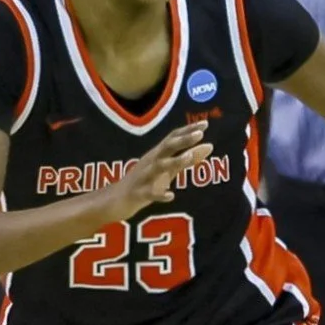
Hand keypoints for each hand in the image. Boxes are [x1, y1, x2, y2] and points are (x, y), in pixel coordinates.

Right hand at [85, 123, 212, 224]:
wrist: (114, 201)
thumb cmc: (145, 182)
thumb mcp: (168, 170)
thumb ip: (188, 158)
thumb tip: (209, 146)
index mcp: (157, 155)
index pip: (173, 138)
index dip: (188, 130)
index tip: (204, 124)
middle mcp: (150, 162)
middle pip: (167, 147)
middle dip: (183, 140)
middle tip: (200, 133)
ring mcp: (144, 177)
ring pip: (159, 167)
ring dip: (174, 161)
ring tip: (188, 157)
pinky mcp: (138, 194)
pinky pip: (150, 193)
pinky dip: (160, 194)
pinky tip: (170, 195)